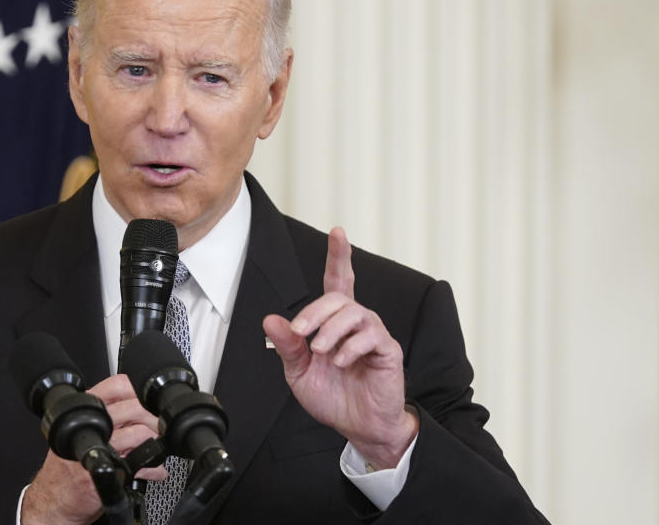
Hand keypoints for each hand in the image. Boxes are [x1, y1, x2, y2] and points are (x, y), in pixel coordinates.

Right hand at [21, 374, 166, 524]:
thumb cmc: (68, 467)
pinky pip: (141, 465)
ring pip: (141, 434)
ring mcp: (96, 450)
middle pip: (134, 408)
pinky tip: (153, 470)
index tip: (149, 401)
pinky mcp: (105, 472)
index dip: (138, 390)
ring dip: (156, 443)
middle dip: (153, 419)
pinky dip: (154, 469)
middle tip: (157, 428)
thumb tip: (141, 403)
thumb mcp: (79, 432)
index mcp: (84, 413)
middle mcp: (88, 427)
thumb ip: (105, 416)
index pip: (116, 386)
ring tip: (156, 450)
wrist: (53, 500)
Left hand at [263, 227, 417, 469]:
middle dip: (315, 311)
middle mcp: (356, 323)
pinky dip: (350, 348)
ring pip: (354, 313)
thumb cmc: (332, 397)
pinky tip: (340, 362)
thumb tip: (270, 320)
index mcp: (335, 323)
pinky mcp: (388, 351)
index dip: (338, 256)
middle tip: (300, 332)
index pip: (338, 282)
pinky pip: (371, 336)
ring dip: (331, 330)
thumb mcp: (299, 373)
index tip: (338, 232)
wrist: (358, 427)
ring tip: (321, 352)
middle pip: (339, 297)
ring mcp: (374, 335)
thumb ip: (288, 346)